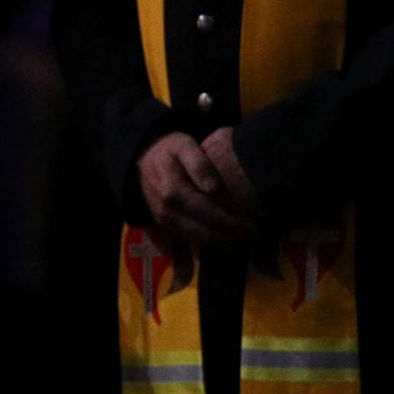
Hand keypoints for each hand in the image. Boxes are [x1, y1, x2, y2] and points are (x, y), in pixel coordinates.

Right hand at [135, 131, 255, 248]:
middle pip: (204, 234)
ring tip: (241, 237)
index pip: (209, 215)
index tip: (253, 225)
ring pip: (196, 241)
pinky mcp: (162, 226)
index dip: (233, 224)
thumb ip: (200, 166)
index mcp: (173, 193)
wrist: (141, 157)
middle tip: (253, 233)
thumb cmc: (168, 150)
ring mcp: (163, 221)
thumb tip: (214, 189)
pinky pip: (184, 243)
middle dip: (231, 237)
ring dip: (220, 243)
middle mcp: (166, 212)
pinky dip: (206, 247)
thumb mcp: (184, 146)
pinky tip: (221, 242)